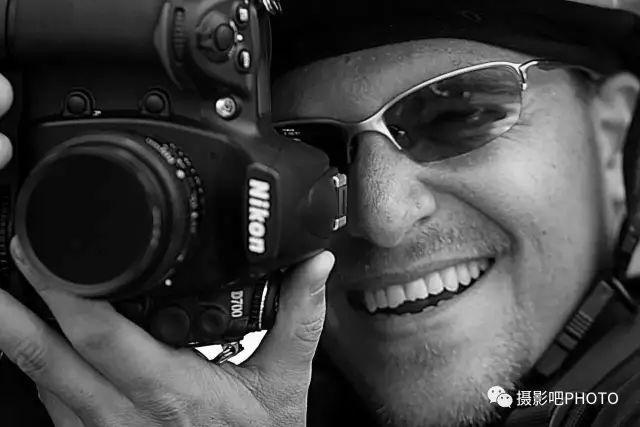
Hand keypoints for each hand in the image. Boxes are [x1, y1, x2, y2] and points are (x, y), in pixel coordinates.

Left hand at [2, 238, 333, 426]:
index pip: (104, 339)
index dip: (67, 293)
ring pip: (38, 378)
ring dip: (17, 330)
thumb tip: (315, 265)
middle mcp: (123, 415)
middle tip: (5, 255)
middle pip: (45, 357)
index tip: (48, 250)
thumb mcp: (284, 386)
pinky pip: (50, 401)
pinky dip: (37, 361)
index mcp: (172, 393)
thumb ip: (298, 318)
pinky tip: (39, 332)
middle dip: (14, 305)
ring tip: (6, 287)